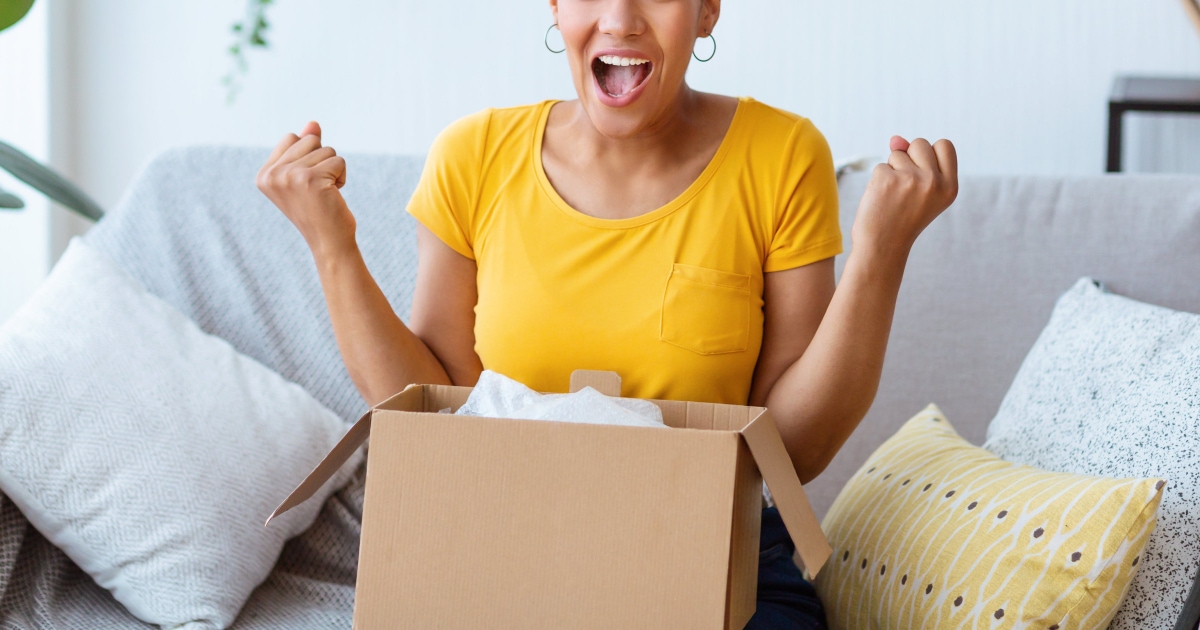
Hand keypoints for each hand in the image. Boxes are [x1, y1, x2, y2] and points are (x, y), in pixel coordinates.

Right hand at [256, 121, 355, 257]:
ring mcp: (289, 176)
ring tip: (325, 193)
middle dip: (322, 160)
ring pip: (327, 149)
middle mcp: (272, 174)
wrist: (329, 241)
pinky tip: (333, 195)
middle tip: (317, 189)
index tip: (305, 183)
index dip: (308, 156)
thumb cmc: (319, 209)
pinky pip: (338, 161)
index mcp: (264, 174)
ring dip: (333, 170)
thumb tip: (313, 124)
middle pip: (309, 140)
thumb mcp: (306, 175)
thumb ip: (306, 148)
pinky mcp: (311, 179)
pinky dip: (342, 177)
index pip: (292, 137)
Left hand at [852, 136, 957, 261]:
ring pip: (897, 153)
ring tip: (893, 196)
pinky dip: (878, 180)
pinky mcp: (887, 179)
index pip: (945, 145)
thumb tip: (895, 139)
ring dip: (892, 170)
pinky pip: (880, 166)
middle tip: (905, 189)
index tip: (923, 172)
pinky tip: (881, 199)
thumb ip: (915, 161)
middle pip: (920, 143)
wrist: (883, 246)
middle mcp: (934, 181)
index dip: (930, 153)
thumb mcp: (921, 191)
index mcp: (950, 186)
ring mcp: (911, 179)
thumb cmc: (902, 218)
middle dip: (909, 158)